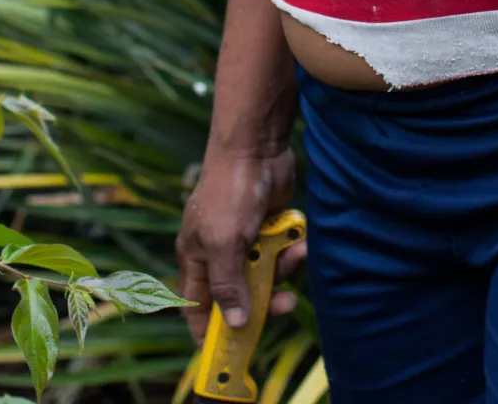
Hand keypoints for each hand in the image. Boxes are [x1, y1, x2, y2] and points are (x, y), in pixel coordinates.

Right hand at [176, 143, 302, 340]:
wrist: (257, 147)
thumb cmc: (229, 191)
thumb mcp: (224, 242)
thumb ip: (228, 285)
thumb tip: (235, 323)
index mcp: (196, 259)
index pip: (197, 307)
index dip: (210, 330)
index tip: (230, 350)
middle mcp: (218, 254)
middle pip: (239, 296)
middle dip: (262, 301)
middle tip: (283, 303)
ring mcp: (244, 241)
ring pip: (265, 275)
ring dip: (283, 270)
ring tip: (297, 254)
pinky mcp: (268, 228)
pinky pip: (282, 254)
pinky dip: (292, 250)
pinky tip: (302, 240)